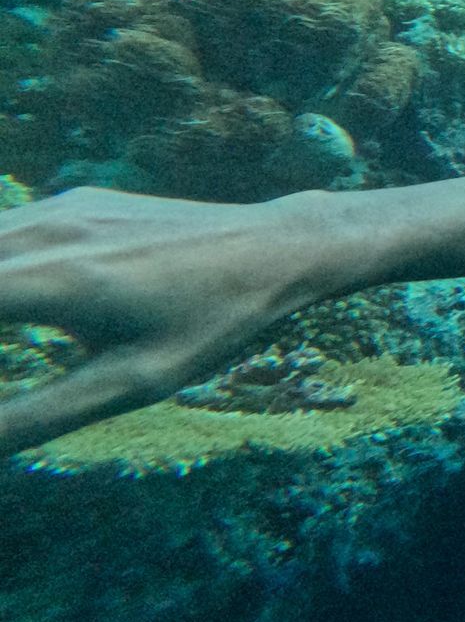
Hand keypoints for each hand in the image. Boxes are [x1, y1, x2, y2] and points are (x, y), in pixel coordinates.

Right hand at [0, 187, 328, 455]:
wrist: (279, 246)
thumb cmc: (214, 322)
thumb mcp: (131, 384)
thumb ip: (34, 418)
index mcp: (54, 277)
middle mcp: (45, 230)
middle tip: (13, 354)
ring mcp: (57, 210)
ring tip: (15, 345)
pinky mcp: (71, 203)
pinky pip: (2, 236)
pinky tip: (13, 312)